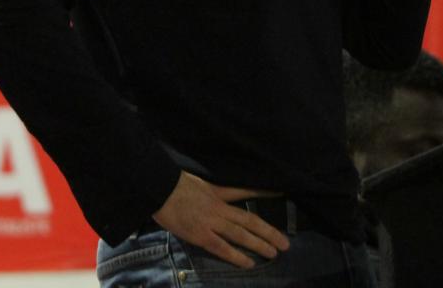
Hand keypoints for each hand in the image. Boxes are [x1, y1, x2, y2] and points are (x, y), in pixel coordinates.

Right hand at [152, 171, 289, 268]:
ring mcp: (211, 221)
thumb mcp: (195, 180)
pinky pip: (222, 247)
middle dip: (269, 231)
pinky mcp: (200, 235)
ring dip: (259, 244)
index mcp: (217, 192)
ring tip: (275, 253)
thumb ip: (207, 189)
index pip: (245, 190)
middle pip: (250, 219)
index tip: (281, 193)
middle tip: (285, 242)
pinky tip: (249, 263)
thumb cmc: (171, 183)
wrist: (157, 188)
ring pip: (241, 234)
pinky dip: (237, 256)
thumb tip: (210, 193)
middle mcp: (219, 207)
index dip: (264, 192)